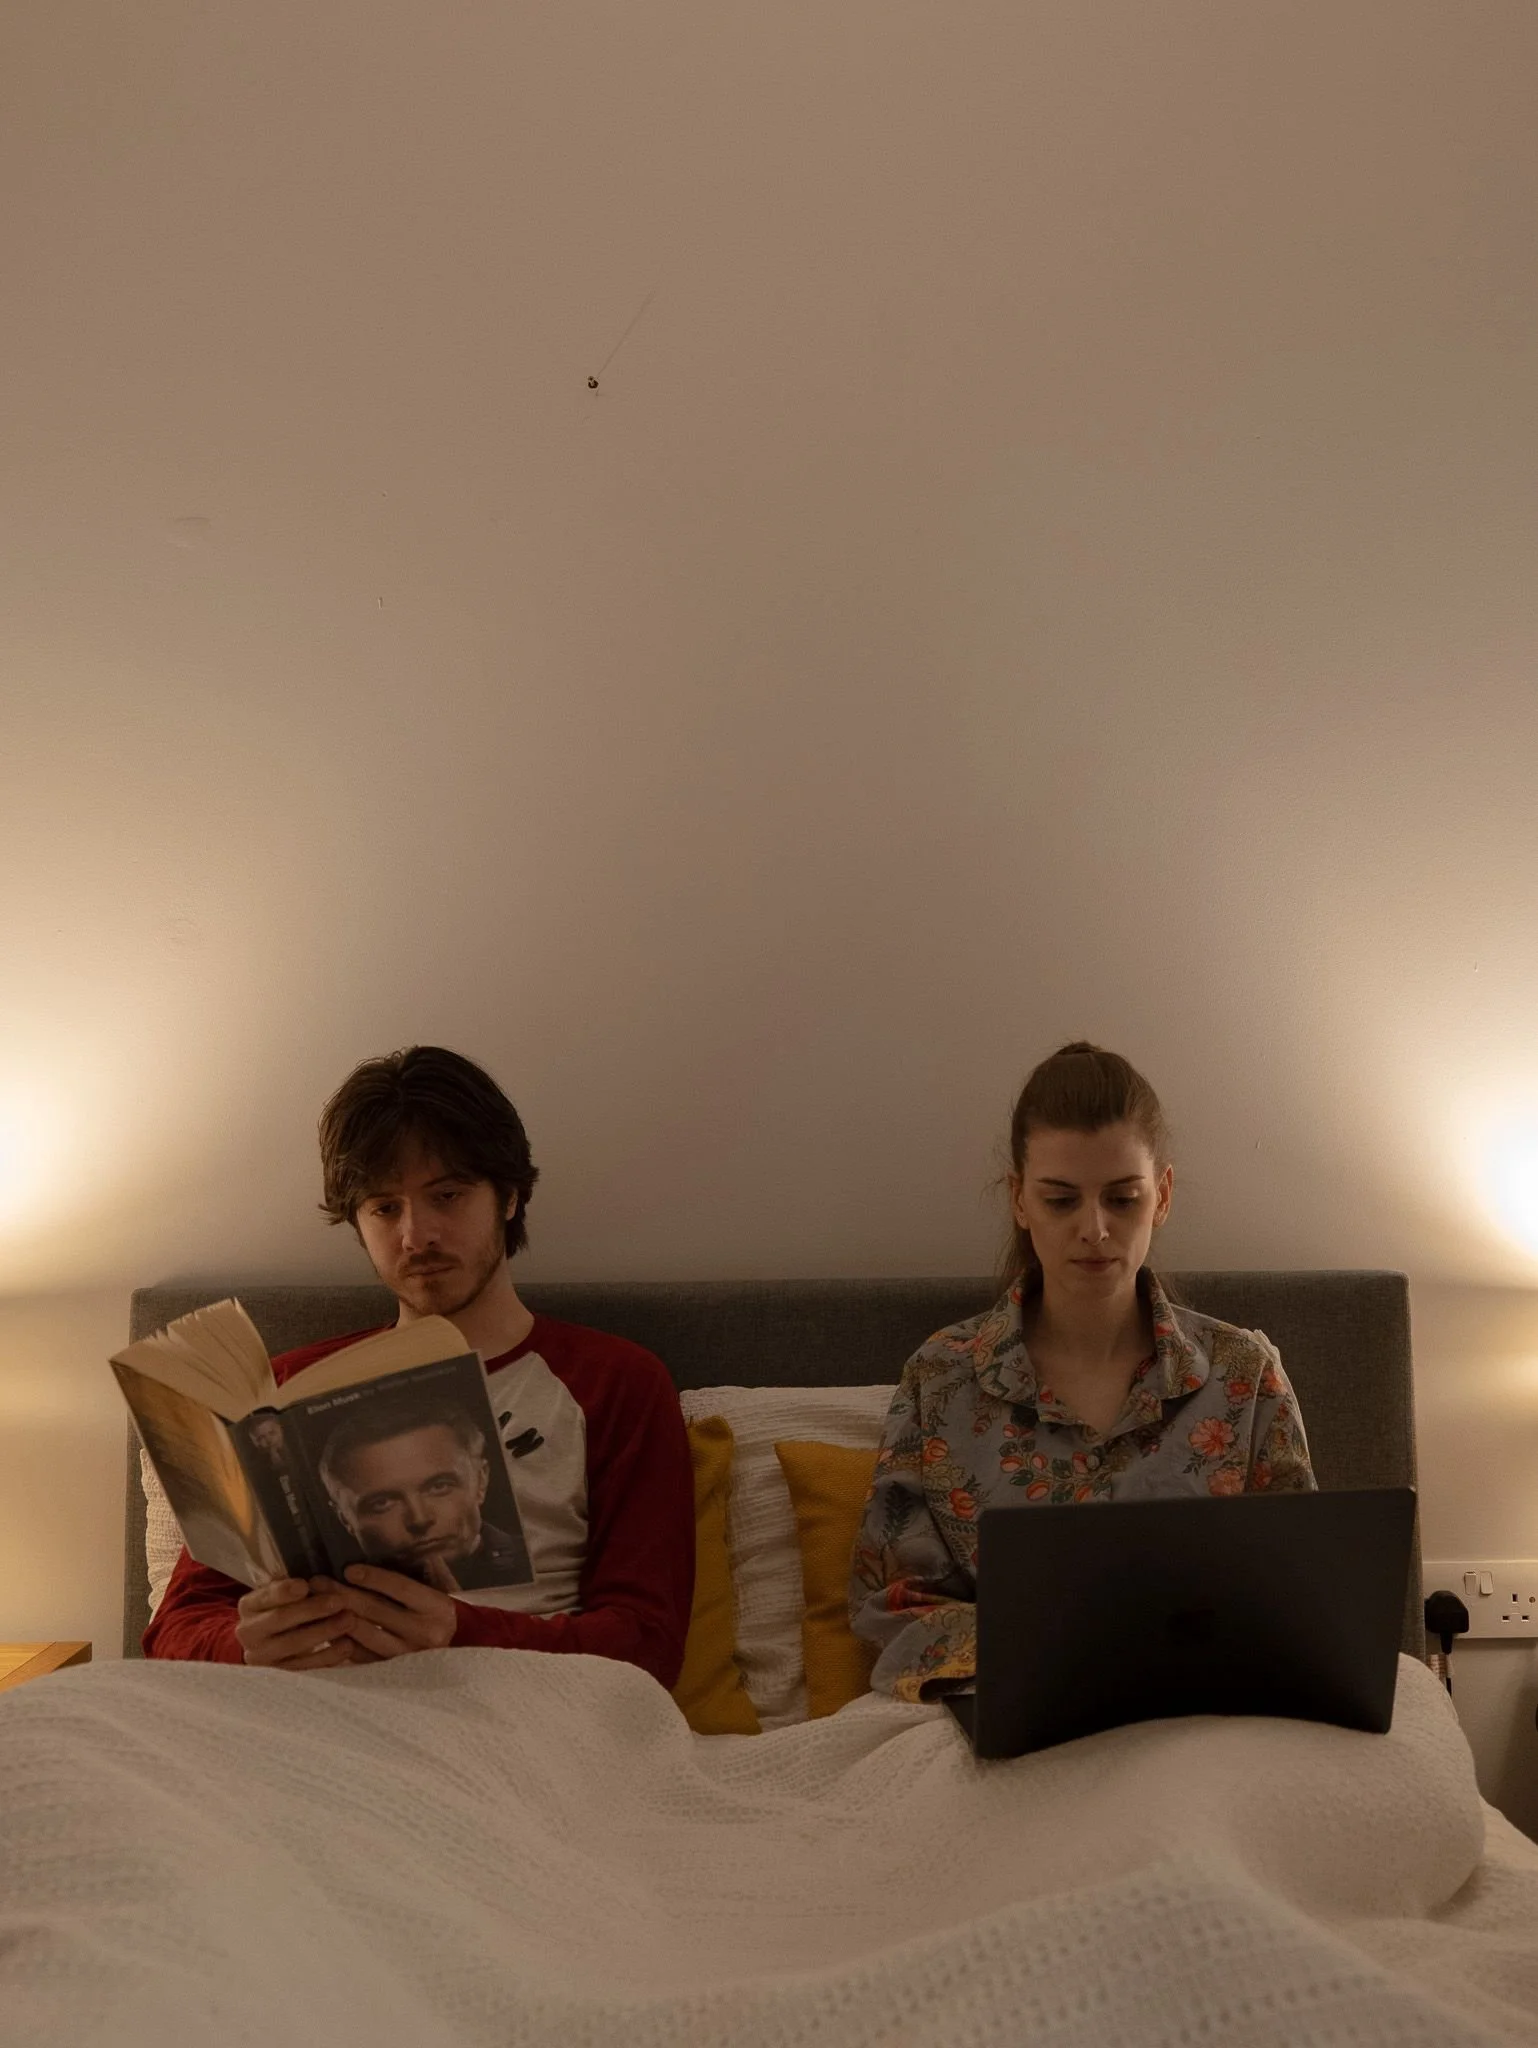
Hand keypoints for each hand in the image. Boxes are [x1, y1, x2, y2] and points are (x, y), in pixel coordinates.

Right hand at [236, 1578, 381, 1671]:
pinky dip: (328, 1656)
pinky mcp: (279, 1676)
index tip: (305, 1584)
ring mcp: (262, 1657)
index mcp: (249, 1605)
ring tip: (350, 1619)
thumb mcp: (282, 1594)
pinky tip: (348, 1645)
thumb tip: (318, 1573)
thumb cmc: (285, 1608)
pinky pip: (305, 1667)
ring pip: (294, 1645)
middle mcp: (248, 1632)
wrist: (269, 1644)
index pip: (265, 1596)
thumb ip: (293, 1585)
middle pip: (280, 1620)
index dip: (284, 1590)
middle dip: (312, 1610)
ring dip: (325, 1632)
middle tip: (340, 1601)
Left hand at [320, 1564, 457, 1658]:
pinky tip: (326, 1631)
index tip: (348, 1569)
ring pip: (364, 1636)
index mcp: (434, 1607)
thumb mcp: (435, 1596)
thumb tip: (368, 1569)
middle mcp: (421, 1632)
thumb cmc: (441, 1615)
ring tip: (316, 1605)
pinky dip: (342, 1643)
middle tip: (317, 1583)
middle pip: (375, 1611)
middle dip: (342, 1594)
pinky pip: (361, 1657)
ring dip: (336, 1619)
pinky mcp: (393, 1672)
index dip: (373, 1578)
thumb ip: (408, 1585)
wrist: (462, 1651)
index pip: (400, 1588)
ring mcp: (406, 1656)